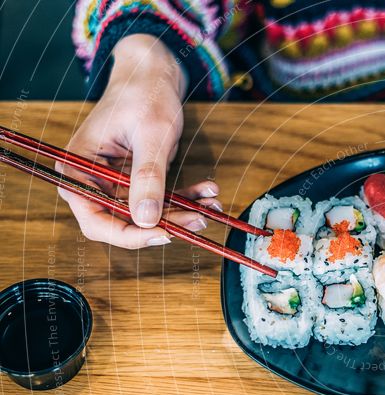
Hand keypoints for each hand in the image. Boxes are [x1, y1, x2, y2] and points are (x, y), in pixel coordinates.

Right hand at [57, 34, 220, 248]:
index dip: (128, 235)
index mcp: (77, 168)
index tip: (164, 235)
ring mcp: (114, 183)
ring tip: (212, 204)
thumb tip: (147, 221)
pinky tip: (209, 193)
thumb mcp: (151, 135)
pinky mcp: (136, 182)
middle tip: (199, 219)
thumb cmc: (144, 94)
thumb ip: (147, 178)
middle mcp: (91, 180)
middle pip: (124, 221)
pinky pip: (160, 200)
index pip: (94, 219)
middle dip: (164, 224)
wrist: (153, 75)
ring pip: (148, 215)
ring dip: (182, 213)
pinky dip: (185, 199)